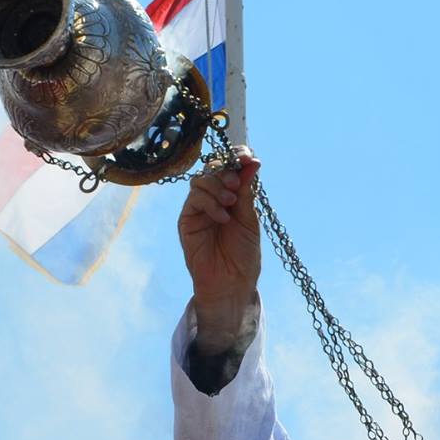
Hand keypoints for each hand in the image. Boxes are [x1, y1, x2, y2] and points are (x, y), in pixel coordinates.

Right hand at [178, 148, 261, 341]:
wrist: (232, 283)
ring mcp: (199, 208)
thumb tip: (253, 161)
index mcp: (232, 196)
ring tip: (230, 204)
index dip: (237, 157)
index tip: (248, 156)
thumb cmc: (243, 255)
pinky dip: (210, 203)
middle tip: (237, 183)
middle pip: (213, 168)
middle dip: (226, 170)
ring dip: (217, 186)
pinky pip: (194, 199)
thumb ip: (247, 191)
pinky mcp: (187, 220)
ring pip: (201, 180)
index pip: (230, 167)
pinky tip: (222, 218)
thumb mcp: (249, 220)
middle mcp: (214, 198)